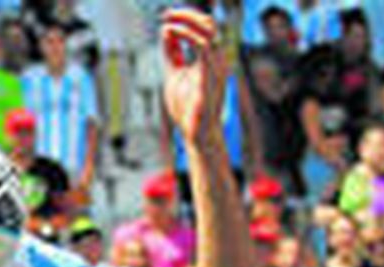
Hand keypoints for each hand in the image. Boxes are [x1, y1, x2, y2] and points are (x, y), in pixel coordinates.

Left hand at [161, 9, 227, 144]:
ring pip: (209, 31)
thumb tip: (167, 31)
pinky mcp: (210, 76)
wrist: (195, 135)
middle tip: (167, 14)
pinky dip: (187, 35)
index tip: (167, 17)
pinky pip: (204, 47)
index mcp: (210, 59)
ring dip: (187, 21)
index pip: (205, 28)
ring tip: (169, 21)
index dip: (187, 18)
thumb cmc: (187, 108)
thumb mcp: (174, 74)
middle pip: (209, 24)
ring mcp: (216, 67)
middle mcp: (217, 60)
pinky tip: (173, 32)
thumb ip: (172, 54)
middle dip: (188, 15)